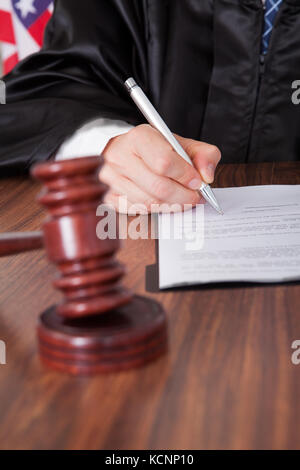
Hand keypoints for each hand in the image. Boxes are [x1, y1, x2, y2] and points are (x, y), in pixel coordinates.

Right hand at [99, 124, 220, 213]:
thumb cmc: (157, 150)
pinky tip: (162, 201)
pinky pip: (138, 210)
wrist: (130, 153)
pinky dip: (155, 209)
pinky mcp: (108, 196)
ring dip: (171, 205)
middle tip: (194, 197)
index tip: (197, 182)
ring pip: (149, 202)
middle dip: (183, 196)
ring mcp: (111, 178)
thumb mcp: (183, 144)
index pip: (164, 162)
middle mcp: (119, 156)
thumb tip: (207, 176)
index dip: (185, 176)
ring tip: (181, 199)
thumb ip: (204, 155)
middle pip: (158, 187)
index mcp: (138, 137)